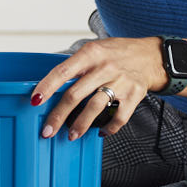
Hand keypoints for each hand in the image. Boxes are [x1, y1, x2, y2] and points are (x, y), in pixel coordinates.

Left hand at [29, 37, 165, 139]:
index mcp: (91, 53)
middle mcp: (105, 67)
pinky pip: (119, 117)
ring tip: (71, 135)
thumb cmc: (117, 53)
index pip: (63, 71)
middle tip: (47, 130)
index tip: (35, 101)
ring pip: (94, 108)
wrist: (151, 56)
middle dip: (58, 116)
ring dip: (80, 125)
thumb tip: (49, 86)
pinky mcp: (134, 95)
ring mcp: (120, 82)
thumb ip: (76, 65)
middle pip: (75, 94)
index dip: (47, 87)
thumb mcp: (95, 50)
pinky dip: (109, 128)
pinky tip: (101, 132)